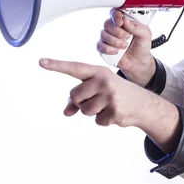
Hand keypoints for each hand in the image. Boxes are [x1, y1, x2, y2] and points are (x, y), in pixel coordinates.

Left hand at [39, 57, 181, 152]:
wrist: (142, 104)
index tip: (41, 62)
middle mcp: (104, 81)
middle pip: (75, 95)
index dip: (57, 65)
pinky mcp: (114, 111)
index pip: (74, 68)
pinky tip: (114, 114)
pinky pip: (97, 121)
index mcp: (98, 72)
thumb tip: (66, 112)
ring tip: (107, 106)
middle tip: (98, 99)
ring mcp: (110, 96)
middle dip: (82, 102)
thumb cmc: (115, 94)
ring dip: (93, 112)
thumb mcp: (99, 90)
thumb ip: (80, 98)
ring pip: (84, 110)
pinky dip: (104, 120)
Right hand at [97, 8, 155, 84]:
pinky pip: (100, 45)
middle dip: (118, 32)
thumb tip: (125, 20)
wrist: (139, 61)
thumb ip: (136, 26)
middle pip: (107, 23)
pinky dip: (109, 49)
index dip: (115, 16)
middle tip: (127, 37)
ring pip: (103, 34)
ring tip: (125, 46)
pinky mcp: (103, 48)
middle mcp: (114, 28)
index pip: (115, 12)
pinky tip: (117, 52)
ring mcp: (107, 37)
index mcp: (124, 21)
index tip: (120, 23)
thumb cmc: (142, 46)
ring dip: (115, 41)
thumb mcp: (145, 34)